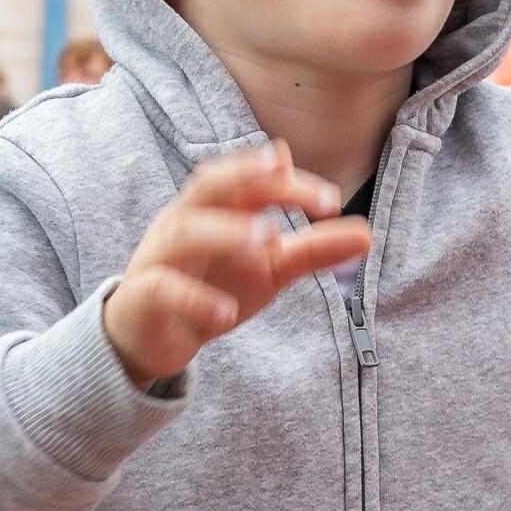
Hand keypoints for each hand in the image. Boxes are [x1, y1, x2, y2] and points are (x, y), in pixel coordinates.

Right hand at [103, 141, 370, 388]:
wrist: (150, 336)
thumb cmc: (211, 285)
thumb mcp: (268, 268)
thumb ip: (312, 250)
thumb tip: (367, 234)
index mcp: (215, 208)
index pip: (250, 180)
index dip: (286, 181)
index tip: (331, 199)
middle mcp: (184, 221)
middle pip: (208, 184)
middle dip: (245, 175)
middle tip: (285, 174)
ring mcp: (160, 256)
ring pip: (185, 231)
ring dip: (225, 231)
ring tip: (267, 240)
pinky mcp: (143, 297)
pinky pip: (162, 289)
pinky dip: (193, 298)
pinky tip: (225, 313)